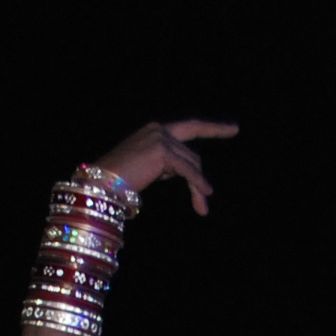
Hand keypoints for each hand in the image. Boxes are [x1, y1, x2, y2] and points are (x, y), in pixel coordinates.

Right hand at [85, 118, 238, 216]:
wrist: (102, 182)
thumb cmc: (123, 179)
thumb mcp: (151, 167)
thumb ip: (170, 163)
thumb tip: (193, 173)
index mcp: (156, 130)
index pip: (191, 127)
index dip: (213, 128)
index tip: (234, 129)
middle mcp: (160, 129)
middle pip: (192, 155)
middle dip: (199, 179)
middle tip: (204, 200)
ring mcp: (161, 138)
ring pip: (192, 165)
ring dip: (197, 188)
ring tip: (200, 208)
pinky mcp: (162, 151)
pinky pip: (188, 170)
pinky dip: (197, 183)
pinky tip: (205, 195)